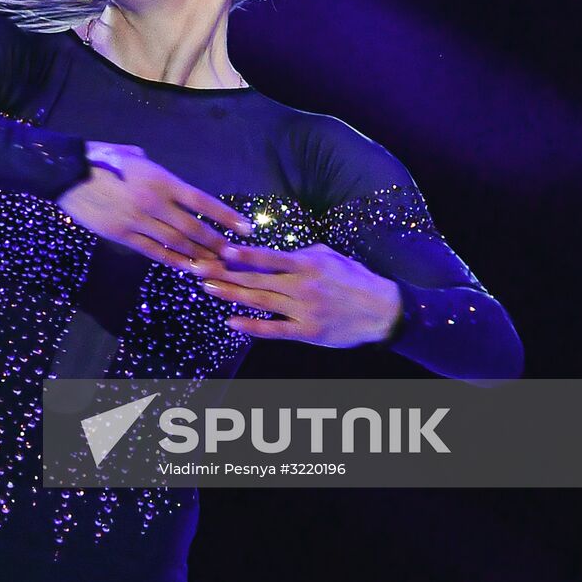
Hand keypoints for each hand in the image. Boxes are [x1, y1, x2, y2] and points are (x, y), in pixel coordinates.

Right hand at [56, 141, 254, 270]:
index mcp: (160, 180)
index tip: (246, 229)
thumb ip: (153, 169)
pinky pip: (153, 251)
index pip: (202, 202)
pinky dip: (172, 261)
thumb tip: (164, 180)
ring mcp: (138, 221)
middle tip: (234, 255)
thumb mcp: (132, 156)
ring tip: (216, 266)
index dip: (226, 217)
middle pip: (193, 228)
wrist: (67, 173)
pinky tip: (186, 267)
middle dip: (217, 243)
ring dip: (198, 256)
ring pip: (176, 243)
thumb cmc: (100, 159)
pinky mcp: (122, 235)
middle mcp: (154, 202)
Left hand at [199, 242, 402, 347]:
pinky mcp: (307, 331)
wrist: (383, 311)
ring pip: (260, 302)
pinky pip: (274, 329)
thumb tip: (272, 253)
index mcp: (308, 263)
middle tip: (198, 269)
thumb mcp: (330, 256)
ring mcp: (304, 310)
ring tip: (206, 288)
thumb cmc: (354, 279)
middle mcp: (303, 286)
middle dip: (224, 273)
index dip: (243, 254)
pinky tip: (231, 321)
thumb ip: (301, 254)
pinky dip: (251, 326)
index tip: (220, 249)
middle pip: (256, 279)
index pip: (269, 257)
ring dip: (230, 295)